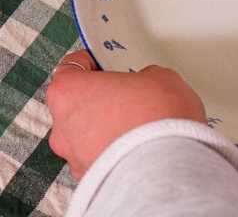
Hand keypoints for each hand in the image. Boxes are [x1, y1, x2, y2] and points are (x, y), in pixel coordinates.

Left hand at [47, 50, 205, 179]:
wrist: (169, 165)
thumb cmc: (157, 117)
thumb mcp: (159, 76)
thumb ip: (142, 77)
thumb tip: (144, 86)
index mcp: (70, 92)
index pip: (70, 68)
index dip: (89, 63)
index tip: (103, 62)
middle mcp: (63, 126)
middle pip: (76, 103)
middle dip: (99, 98)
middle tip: (127, 93)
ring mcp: (74, 156)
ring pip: (85, 133)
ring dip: (105, 126)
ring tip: (137, 122)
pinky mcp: (91, 179)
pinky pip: (98, 155)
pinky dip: (112, 149)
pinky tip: (137, 144)